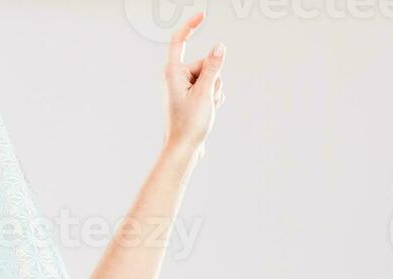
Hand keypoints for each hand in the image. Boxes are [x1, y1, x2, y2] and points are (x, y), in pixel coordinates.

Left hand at [163, 12, 224, 161]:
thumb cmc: (189, 124)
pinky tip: (208, 111)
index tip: (203, 15)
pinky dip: (213, 98)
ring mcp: (184, 88)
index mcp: (173, 73)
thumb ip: (213, 67)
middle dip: (213, 78)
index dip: (191, 26)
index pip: (180, 41)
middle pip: (205, 63)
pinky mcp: (191, 98)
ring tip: (206, 108)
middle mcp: (176, 78)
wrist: (184, 149)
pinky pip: (210, 89)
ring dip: (215, 90)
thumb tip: (219, 47)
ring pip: (210, 78)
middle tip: (206, 99)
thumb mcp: (205, 92)